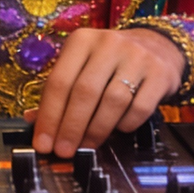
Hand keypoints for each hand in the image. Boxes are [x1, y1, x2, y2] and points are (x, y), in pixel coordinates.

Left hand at [26, 27, 182, 157]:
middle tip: (63, 152)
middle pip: (84, 92)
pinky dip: (125, 124)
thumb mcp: (82, 66)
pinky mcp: (160, 74)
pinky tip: (117, 130)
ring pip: (113, 101)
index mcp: (82, 40)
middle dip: (71, 127)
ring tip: (86, 147)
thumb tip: (33, 120)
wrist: (158, 46)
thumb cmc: (111, 62)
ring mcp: (137, 57)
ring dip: (96, 130)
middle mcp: (109, 44)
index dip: (49, 116)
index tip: (43, 144)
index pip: (59, 81)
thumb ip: (60, 91)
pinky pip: (140, 108)